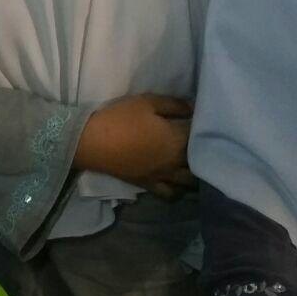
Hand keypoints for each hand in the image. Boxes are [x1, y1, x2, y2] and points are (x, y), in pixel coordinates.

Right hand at [75, 93, 194, 198]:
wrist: (93, 142)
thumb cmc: (120, 119)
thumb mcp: (147, 102)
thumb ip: (174, 105)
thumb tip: (192, 109)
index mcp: (177, 138)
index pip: (200, 133)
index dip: (202, 125)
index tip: (200, 118)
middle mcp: (176, 161)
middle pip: (201, 160)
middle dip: (203, 149)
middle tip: (197, 139)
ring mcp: (164, 176)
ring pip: (191, 181)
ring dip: (196, 172)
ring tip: (193, 162)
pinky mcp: (150, 185)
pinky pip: (171, 194)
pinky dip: (178, 190)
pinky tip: (176, 181)